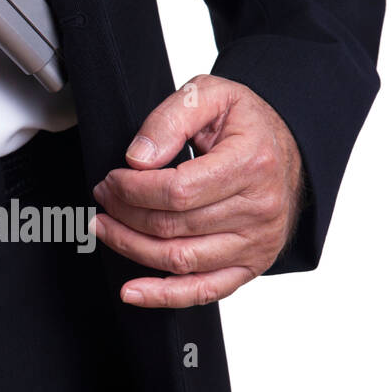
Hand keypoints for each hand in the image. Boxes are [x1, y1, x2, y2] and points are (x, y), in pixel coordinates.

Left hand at [92, 74, 304, 307]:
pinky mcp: (250, 266)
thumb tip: (137, 160)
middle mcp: (260, 208)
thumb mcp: (212, 95)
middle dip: (124, 213)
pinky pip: (204, 291)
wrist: (287, 150)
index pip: (177, 191)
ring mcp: (256, 243)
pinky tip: (132, 292)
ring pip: (179, 260)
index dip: (133, 190)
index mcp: (252, 163)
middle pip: (172, 226)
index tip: (112, 179)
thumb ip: (171, 119)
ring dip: (131, 247)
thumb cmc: (246, 124)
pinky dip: (163, 296)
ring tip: (106, 227)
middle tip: (104, 197)